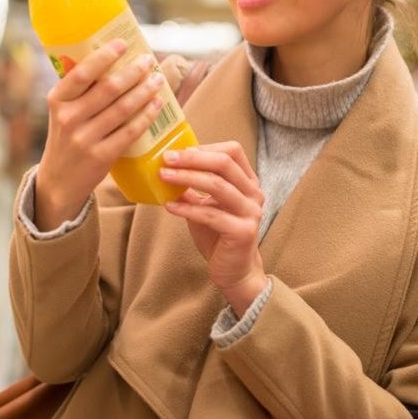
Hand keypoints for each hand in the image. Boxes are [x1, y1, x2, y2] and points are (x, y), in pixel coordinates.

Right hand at [34, 40, 167, 230]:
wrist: (58, 181)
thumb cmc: (66, 138)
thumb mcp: (62, 112)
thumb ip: (79, 91)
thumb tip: (112, 59)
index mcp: (57, 101)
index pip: (82, 73)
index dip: (104, 57)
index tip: (123, 44)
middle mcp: (69, 118)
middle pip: (109, 88)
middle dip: (133, 72)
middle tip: (148, 60)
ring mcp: (85, 139)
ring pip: (123, 108)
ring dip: (145, 90)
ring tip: (158, 79)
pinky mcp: (101, 156)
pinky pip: (130, 131)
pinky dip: (146, 115)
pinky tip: (157, 104)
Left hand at [160, 142, 268, 314]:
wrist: (234, 270)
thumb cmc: (218, 235)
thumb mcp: (204, 204)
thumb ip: (193, 186)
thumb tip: (166, 166)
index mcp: (248, 182)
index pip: (232, 151)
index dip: (204, 147)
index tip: (177, 151)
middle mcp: (254, 193)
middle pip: (224, 163)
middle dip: (192, 158)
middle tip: (166, 159)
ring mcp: (251, 212)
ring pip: (217, 185)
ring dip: (187, 178)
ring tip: (163, 176)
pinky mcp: (243, 231)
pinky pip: (210, 214)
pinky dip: (187, 208)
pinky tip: (169, 206)